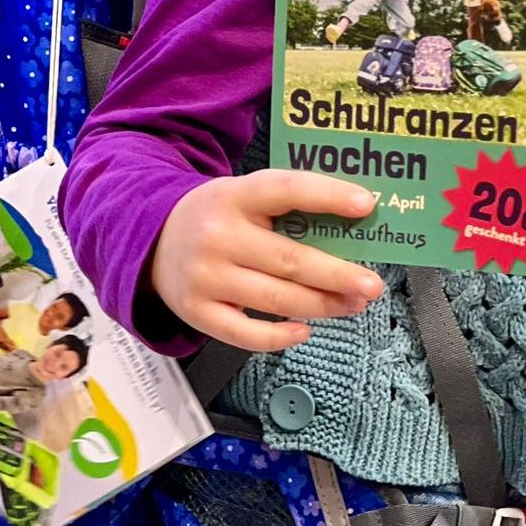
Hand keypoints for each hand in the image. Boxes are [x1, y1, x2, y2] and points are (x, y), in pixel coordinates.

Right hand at [149, 171, 384, 351]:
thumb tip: (353, 227)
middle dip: (338, 275)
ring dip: (322, 305)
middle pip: (289, 259)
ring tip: (354, 305)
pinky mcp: (197, 313)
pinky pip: (245, 333)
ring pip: (276, 298)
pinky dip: (279, 336)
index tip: (367, 205)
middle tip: (373, 285)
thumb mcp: (245, 196)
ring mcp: (206, 277)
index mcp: (236, 195)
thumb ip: (288, 207)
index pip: (288, 189)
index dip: (328, 195)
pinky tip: (306, 329)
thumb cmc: (219, 216)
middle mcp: (219, 236)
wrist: (152, 239)